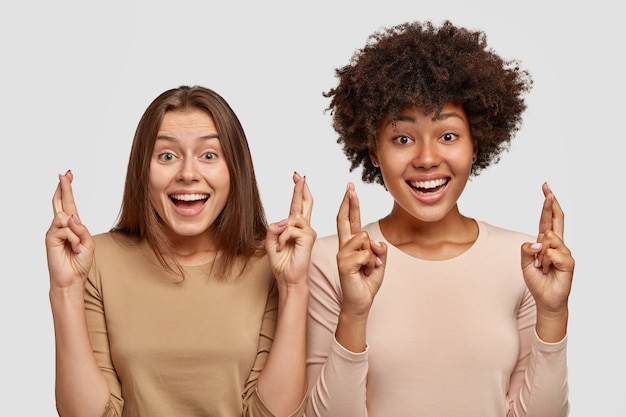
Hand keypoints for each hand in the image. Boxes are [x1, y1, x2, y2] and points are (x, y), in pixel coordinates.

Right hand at [45, 170, 94, 290]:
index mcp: (73, 226)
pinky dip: (73, 239)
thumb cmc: (80, 262)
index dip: (68, 189)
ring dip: (76, 234)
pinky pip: (65, 229)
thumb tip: (70, 216)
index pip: (69, 204)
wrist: (72, 278)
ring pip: (67, 217)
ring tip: (77, 247)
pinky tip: (73, 249)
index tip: (68, 175)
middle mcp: (62, 226)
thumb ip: (81, 229)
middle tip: (64, 173)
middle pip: (61, 202)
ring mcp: (55, 231)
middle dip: (63, 187)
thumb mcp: (88, 243)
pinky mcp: (50, 237)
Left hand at [265, 172, 315, 287]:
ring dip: (280, 232)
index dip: (298, 190)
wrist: (287, 277)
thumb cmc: (281, 261)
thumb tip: (285, 220)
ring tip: (278, 246)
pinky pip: (290, 229)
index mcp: (294, 227)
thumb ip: (274, 226)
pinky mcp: (309, 237)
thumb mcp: (270, 240)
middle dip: (301, 188)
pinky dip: (282, 238)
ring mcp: (308, 232)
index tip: (297, 176)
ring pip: (292, 218)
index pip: (298, 205)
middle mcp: (304, 227)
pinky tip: (281, 247)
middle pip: (305, 203)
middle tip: (299, 176)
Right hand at [336, 183, 386, 316]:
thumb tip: (374, 241)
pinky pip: (365, 254)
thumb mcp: (379, 262)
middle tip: (350, 186)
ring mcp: (342, 255)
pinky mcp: (344, 264)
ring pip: (364, 238)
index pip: (350, 220)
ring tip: (370, 267)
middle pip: (345, 219)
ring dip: (373, 254)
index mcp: (351, 244)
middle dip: (349, 202)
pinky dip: (372, 263)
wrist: (360, 302)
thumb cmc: (367, 281)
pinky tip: (367, 272)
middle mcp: (344, 247)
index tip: (350, 189)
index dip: (350, 205)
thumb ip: (378, 249)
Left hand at [521, 183, 573, 337]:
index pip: (547, 220)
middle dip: (551, 204)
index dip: (547, 205)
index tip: (546, 189)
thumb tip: (537, 241)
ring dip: (539, 254)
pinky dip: (544, 261)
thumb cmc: (537, 280)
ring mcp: (564, 252)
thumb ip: (526, 250)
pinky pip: (551, 253)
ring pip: (548, 239)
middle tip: (548, 189)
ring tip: (541, 267)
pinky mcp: (568, 262)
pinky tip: (546, 269)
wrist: (546, 299)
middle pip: (556, 220)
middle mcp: (557, 244)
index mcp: (546, 242)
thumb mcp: (524, 263)